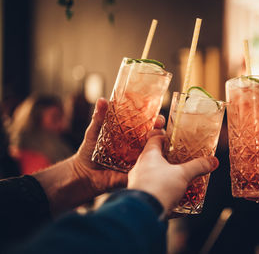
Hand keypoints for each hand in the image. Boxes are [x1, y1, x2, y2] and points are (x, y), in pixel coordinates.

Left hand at [34, 98, 165, 214]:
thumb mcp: (94, 132)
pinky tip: (154, 161)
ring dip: (159, 147)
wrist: (83, 174)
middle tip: (158, 128)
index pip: (148, 124)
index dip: (156, 120)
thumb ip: (99, 117)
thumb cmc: (89, 151)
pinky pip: (147, 169)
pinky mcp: (136, 172)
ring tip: (155, 143)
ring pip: (154, 152)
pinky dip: (152, 165)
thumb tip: (102, 100)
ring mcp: (138, 159)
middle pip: (155, 137)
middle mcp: (137, 146)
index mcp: (131, 134)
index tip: (158, 117)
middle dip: (160, 131)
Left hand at [127, 132, 218, 211]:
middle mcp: (139, 167)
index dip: (163, 137)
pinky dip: (160, 190)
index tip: (172, 139)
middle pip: (152, 158)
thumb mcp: (183, 174)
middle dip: (166, 159)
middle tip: (179, 159)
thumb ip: (198, 166)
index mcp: (148, 156)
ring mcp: (136, 182)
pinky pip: (150, 189)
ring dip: (162, 175)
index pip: (154, 140)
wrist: (144, 213)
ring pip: (150, 174)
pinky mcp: (138, 196)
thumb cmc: (160, 186)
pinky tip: (171, 196)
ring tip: (177, 178)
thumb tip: (213, 161)